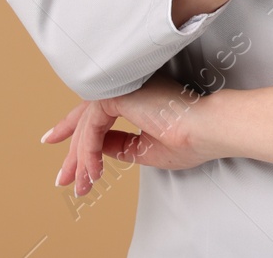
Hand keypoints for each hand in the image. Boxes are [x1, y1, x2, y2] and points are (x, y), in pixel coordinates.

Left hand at [41, 75, 215, 195]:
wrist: (209, 129)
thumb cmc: (191, 139)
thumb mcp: (145, 149)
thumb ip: (119, 146)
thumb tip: (93, 150)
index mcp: (137, 97)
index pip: (99, 115)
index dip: (78, 137)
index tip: (65, 155)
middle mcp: (128, 88)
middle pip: (87, 120)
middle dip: (74, 153)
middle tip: (64, 180)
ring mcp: (122, 88)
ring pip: (86, 124)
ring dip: (80, 158)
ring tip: (81, 184)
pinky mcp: (119, 94)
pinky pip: (91, 126)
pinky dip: (88, 151)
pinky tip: (93, 171)